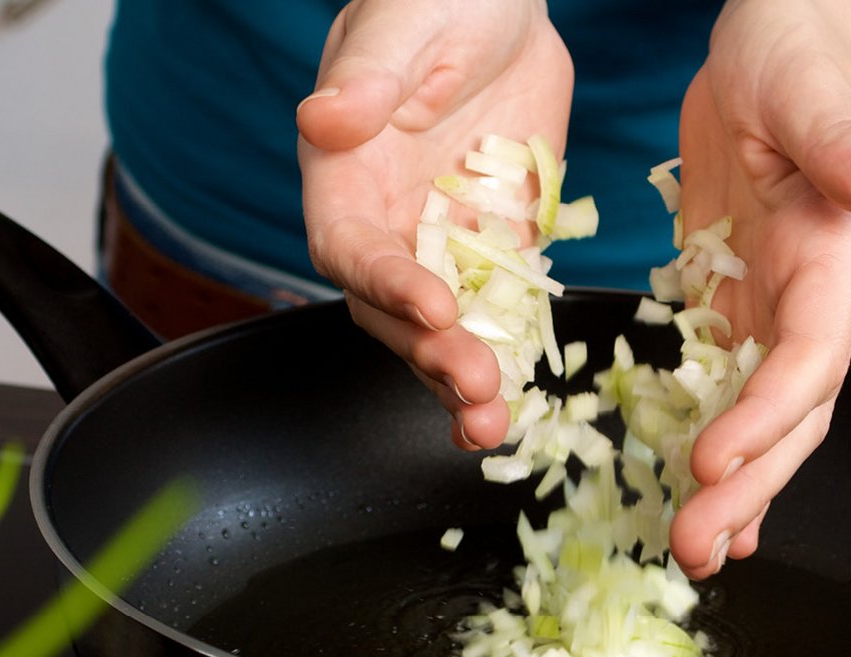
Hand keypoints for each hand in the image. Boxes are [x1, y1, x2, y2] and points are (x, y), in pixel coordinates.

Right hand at [298, 0, 571, 450]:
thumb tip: (325, 119)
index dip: (385, 284)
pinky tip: (525, 404)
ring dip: (462, 380)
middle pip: (391, 312)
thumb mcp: (402, 26)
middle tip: (476, 390)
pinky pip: (501, 317)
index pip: (351, 247)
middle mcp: (387, 224)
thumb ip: (367, 77)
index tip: (434, 306)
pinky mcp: (500, 250)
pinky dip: (511, 361)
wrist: (500, 2)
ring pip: (441, 331)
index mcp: (346, 176)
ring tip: (493, 421)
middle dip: (429, 356)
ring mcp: (444, 244)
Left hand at [667, 0, 850, 578]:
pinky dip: (708, 445)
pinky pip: (718, 389)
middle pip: (789, 415)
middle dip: (749, 486)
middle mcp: (806, 301)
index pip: (809, 357)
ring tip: (693, 550)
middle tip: (695, 548)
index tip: (714, 459)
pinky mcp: (727, 306)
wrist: (772, 55)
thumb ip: (846, 144)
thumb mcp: (812, 96)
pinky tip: (688, 496)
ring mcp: (766, 310)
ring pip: (757, 420)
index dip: (767, 415)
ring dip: (730, 488)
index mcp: (832, 260)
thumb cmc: (795, 61)